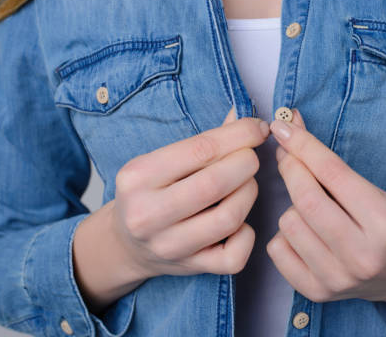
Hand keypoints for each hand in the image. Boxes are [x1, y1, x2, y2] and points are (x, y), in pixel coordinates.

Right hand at [110, 106, 268, 278]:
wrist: (126, 243)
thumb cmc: (152, 191)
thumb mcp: (163, 160)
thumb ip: (204, 140)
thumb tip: (245, 116)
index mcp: (138, 176)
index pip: (201, 148)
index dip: (240, 134)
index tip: (259, 128)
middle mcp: (147, 214)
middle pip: (216, 183)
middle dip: (247, 163)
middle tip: (251, 158)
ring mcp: (168, 246)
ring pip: (229, 218)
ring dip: (249, 193)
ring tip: (246, 184)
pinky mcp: (189, 269)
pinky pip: (235, 256)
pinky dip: (247, 235)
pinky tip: (240, 222)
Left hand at [266, 108, 385, 303]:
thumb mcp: (371, 189)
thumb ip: (331, 162)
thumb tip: (291, 126)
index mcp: (384, 223)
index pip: (333, 173)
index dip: (303, 145)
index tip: (283, 125)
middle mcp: (363, 255)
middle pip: (306, 199)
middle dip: (290, 167)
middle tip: (286, 154)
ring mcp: (338, 279)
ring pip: (288, 222)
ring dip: (292, 207)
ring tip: (311, 210)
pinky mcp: (317, 292)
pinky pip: (277, 249)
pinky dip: (284, 234)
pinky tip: (304, 233)